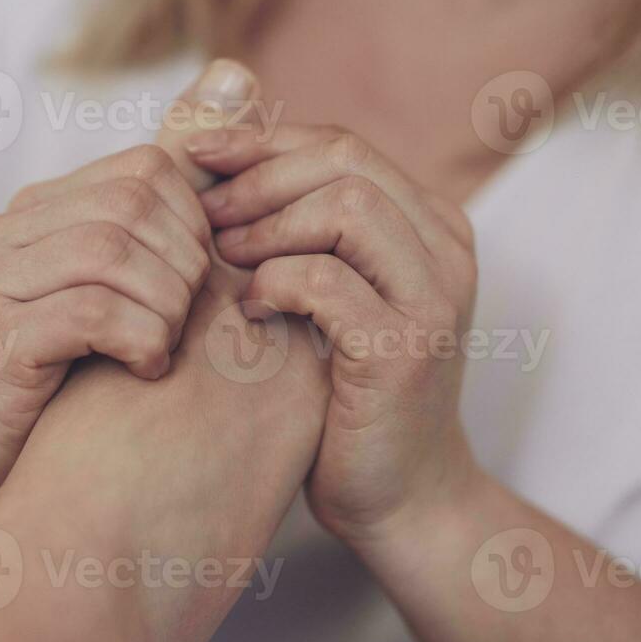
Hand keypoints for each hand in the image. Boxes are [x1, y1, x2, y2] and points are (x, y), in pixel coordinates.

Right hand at [0, 145, 209, 505]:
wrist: (23, 478)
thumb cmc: (97, 380)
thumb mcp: (148, 284)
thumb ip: (187, 189)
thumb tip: (239, 70)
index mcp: (41, 206)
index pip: (150, 169)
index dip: (199, 225)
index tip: (203, 286)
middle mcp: (4, 230)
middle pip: (133, 205)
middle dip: (185, 268)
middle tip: (190, 325)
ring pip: (113, 252)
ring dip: (165, 308)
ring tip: (166, 349)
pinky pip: (93, 311)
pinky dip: (140, 341)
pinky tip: (146, 372)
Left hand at [188, 125, 481, 544]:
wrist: (400, 499)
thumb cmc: (343, 398)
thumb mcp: (325, 301)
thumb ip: (299, 236)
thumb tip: (217, 166)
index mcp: (430, 226)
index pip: (342, 146)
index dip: (263, 142)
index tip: (194, 154)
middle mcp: (446, 249)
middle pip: (344, 161)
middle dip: (257, 178)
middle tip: (201, 212)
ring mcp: (433, 297)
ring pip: (345, 207)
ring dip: (266, 226)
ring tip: (221, 257)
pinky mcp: (406, 349)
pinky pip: (328, 282)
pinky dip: (274, 283)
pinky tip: (248, 308)